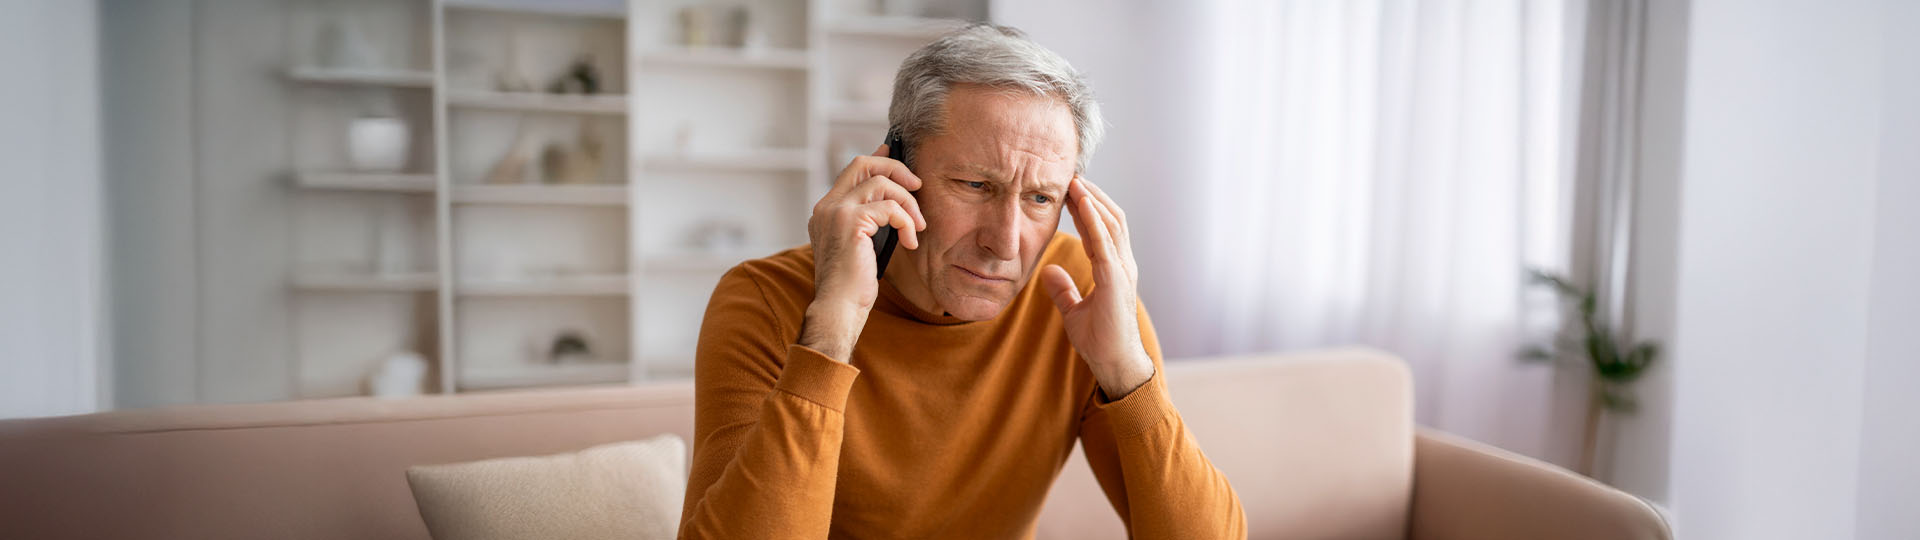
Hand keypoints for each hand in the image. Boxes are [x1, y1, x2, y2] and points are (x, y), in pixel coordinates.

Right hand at [799, 144, 925, 361]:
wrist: (839, 309)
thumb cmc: (852, 285)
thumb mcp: (861, 246)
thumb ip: (870, 221)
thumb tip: (892, 199)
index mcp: (825, 211)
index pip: (851, 170)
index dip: (876, 158)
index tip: (893, 152)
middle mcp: (826, 207)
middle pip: (863, 164)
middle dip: (896, 169)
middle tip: (918, 186)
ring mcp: (836, 212)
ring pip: (881, 183)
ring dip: (908, 203)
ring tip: (918, 226)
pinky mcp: (851, 222)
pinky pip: (890, 208)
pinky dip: (907, 222)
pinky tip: (911, 242)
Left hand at [1039, 177, 1154, 397]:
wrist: (1114, 364)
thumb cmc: (1100, 340)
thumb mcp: (1074, 311)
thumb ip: (1063, 290)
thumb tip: (1047, 271)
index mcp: (1114, 268)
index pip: (1102, 228)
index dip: (1088, 207)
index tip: (1070, 190)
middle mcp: (1122, 264)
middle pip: (1110, 218)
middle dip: (1092, 195)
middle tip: (1072, 175)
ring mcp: (1122, 270)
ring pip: (1111, 224)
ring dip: (1093, 200)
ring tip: (1076, 181)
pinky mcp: (1115, 280)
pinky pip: (1104, 242)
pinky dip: (1094, 220)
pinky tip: (1082, 204)